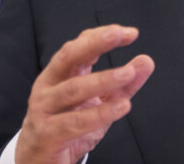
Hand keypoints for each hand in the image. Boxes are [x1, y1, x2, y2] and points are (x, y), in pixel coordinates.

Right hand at [15, 24, 154, 163]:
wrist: (37, 161)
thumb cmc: (67, 127)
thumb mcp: (99, 103)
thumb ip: (123, 84)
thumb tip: (146, 62)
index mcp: (59, 74)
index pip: (79, 46)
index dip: (101, 36)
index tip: (129, 32)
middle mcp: (48, 86)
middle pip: (69, 57)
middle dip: (94, 43)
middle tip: (117, 34)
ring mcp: (44, 109)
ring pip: (73, 89)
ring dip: (103, 79)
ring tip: (128, 73)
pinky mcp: (48, 133)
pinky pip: (75, 122)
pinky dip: (100, 114)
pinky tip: (121, 106)